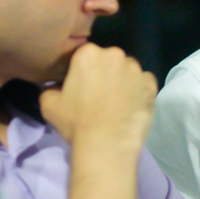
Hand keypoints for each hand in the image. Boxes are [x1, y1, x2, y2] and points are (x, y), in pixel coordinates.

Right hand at [39, 44, 156, 151]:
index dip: (83, 72)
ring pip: (128, 70)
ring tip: (117, 103)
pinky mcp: (151, 85)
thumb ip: (50, 88)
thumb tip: (57, 87)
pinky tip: (131, 107)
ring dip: (123, 81)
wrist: (106, 145)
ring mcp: (135, 69)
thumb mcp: (48, 104)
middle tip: (99, 95)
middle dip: (104, 73)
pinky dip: (139, 91)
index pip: (84, 56)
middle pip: (108, 60)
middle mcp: (114, 55)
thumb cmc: (75, 123)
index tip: (82, 87)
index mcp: (88, 54)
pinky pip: (144, 83)